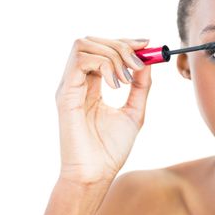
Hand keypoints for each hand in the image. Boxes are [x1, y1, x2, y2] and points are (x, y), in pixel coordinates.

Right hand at [55, 36, 151, 184]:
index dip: (125, 42)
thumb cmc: (111, 149)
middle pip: (92, 41)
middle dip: (121, 45)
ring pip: (84, 45)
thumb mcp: (134, 111)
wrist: (97, 173)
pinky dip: (104, 65)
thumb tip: (148, 63)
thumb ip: (141, 87)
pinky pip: (79, 61)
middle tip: (139, 62)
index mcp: (90, 85)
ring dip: (113, 55)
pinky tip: (118, 85)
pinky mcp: (65, 94)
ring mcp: (69, 86)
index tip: (147, 44)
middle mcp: (77, 82)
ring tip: (127, 79)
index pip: (103, 49)